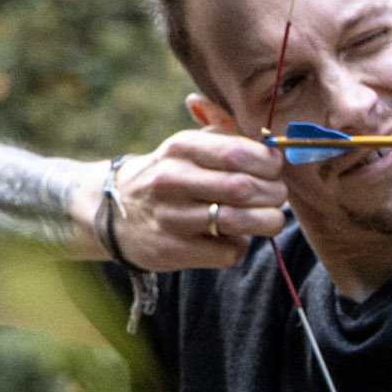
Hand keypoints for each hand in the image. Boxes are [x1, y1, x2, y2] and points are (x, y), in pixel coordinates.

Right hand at [108, 129, 285, 269]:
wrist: (115, 211)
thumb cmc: (170, 175)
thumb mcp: (188, 145)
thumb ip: (228, 138)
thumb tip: (275, 151)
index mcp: (181, 147)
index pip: (238, 153)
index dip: (269, 164)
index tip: (275, 170)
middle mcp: (172, 179)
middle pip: (243, 188)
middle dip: (273, 194)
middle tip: (277, 197)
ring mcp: (170, 217)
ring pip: (238, 222)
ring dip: (267, 222)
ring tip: (270, 219)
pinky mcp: (172, 250)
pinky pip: (226, 252)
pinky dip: (241, 247)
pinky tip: (235, 238)